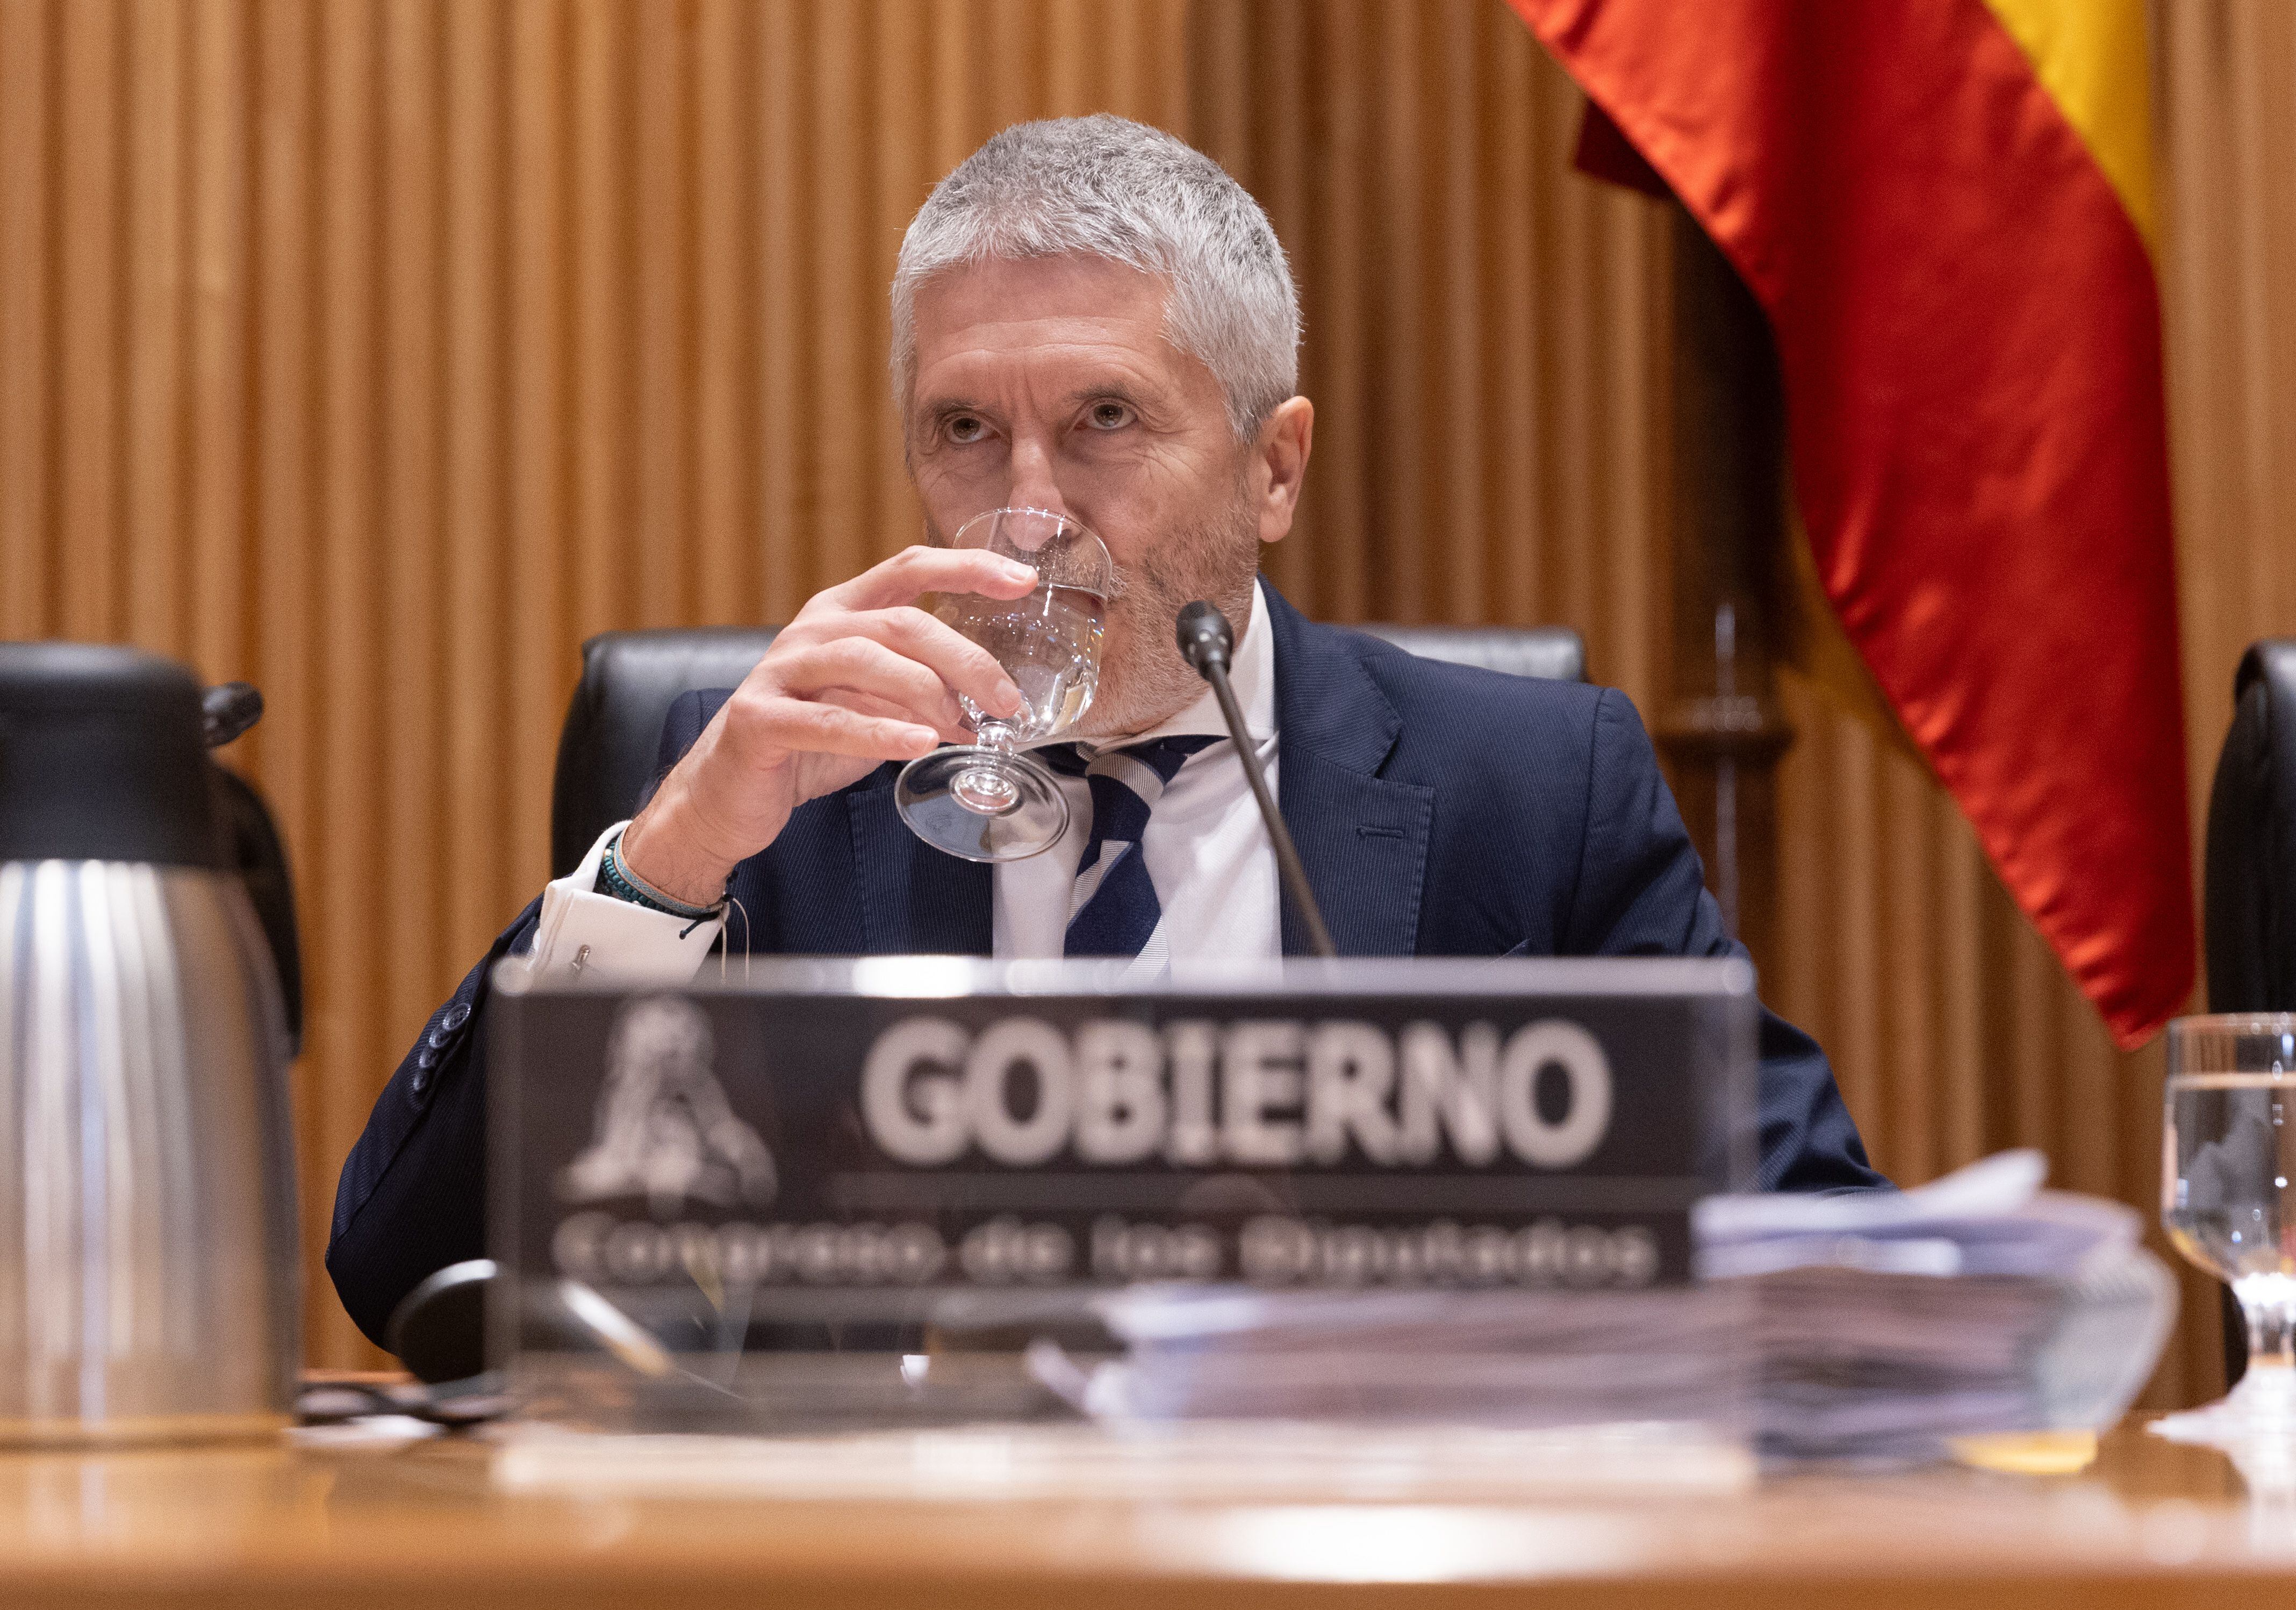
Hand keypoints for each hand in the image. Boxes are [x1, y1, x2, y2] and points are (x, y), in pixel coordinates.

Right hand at [617, 546, 1034, 903]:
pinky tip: (918, 744)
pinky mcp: (760, 719)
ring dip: (928, 694)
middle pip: (900, 622)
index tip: (1022, 580)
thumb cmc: (805, 743)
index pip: (908, 567)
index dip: (966, 567)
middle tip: (1007, 700)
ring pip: (866, 661)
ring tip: (967, 728)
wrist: (725, 793)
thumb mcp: (870, 705)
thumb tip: (987, 702)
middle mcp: (811, 630)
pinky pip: (827, 720)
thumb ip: (919, 691)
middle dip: (964, 658)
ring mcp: (780, 671)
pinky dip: (878, 733)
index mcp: (841, 613)